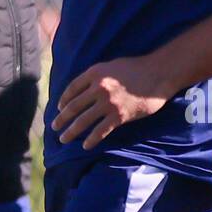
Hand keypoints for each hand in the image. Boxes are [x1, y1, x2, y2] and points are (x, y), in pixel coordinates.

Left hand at [51, 55, 168, 149]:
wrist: (158, 74)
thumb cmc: (136, 68)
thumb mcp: (111, 66)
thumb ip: (96, 77)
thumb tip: (84, 90)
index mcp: (94, 73)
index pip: (72, 89)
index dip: (63, 100)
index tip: (60, 109)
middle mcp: (98, 88)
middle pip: (74, 106)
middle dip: (62, 118)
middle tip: (54, 127)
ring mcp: (108, 103)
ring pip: (83, 120)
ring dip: (71, 131)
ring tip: (63, 138)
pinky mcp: (119, 116)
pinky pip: (101, 130)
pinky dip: (91, 139)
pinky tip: (85, 146)